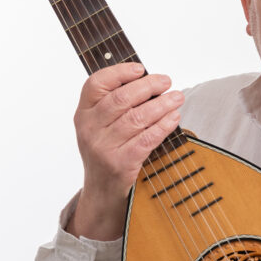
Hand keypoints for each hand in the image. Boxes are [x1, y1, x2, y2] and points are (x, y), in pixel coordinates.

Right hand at [65, 63, 182, 240]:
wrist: (101, 192)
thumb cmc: (106, 151)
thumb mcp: (98, 126)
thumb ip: (114, 104)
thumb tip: (148, 80)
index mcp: (83, 114)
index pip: (96, 84)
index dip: (119, 72)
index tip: (140, 68)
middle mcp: (89, 129)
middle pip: (121, 99)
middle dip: (148, 86)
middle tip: (166, 81)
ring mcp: (104, 147)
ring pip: (137, 118)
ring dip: (162, 104)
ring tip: (177, 97)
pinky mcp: (121, 163)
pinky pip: (147, 138)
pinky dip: (163, 125)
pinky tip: (174, 117)